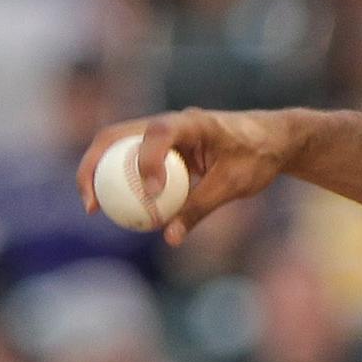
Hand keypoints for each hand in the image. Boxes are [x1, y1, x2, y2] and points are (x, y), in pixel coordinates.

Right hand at [76, 109, 301, 243]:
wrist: (271, 140)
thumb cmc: (257, 157)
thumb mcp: (233, 186)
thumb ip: (200, 209)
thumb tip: (169, 238)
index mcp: (191, 122)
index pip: (158, 133)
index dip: (148, 162)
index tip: (153, 194)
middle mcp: (169, 123)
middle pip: (117, 136)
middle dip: (94, 166)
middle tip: (90, 203)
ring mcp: (161, 135)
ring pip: (118, 147)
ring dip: (100, 174)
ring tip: (94, 208)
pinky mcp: (161, 149)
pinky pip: (132, 163)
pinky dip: (121, 183)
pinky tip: (118, 210)